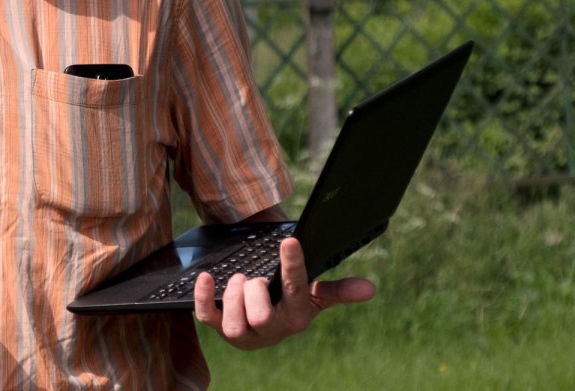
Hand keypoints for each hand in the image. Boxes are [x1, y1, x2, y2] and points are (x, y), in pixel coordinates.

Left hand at [193, 237, 375, 349]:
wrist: (266, 325)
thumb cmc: (290, 302)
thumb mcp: (314, 294)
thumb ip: (338, 290)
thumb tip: (370, 289)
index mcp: (297, 316)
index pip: (297, 291)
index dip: (293, 267)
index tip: (290, 241)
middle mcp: (271, 330)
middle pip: (261, 316)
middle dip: (255, 290)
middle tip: (254, 277)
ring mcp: (244, 333)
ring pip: (235, 323)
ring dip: (233, 296)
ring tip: (240, 280)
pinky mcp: (220, 328)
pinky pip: (207, 316)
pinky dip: (203, 296)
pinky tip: (205, 277)